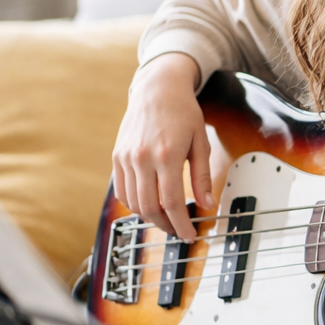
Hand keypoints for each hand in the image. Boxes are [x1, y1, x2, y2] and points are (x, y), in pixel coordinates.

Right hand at [112, 53, 211, 240]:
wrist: (157, 89)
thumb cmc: (183, 112)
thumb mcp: (200, 142)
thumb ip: (202, 176)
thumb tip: (207, 204)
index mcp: (167, 155)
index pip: (171, 202)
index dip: (180, 224)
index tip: (189, 235)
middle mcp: (142, 158)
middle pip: (150, 207)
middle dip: (166, 225)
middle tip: (179, 231)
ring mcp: (126, 158)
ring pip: (133, 203)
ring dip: (149, 217)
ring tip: (166, 220)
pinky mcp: (116, 157)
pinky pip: (122, 191)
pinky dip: (134, 204)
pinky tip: (149, 205)